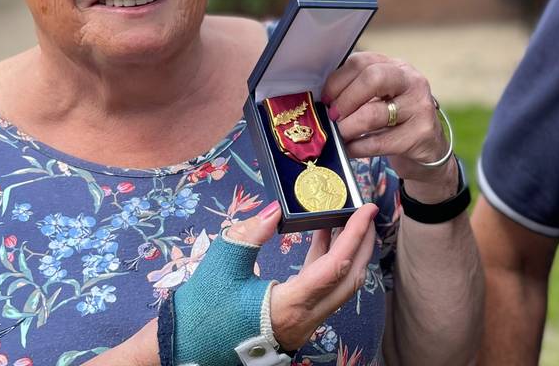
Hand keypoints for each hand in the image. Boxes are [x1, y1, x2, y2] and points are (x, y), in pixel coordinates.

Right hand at [219, 201, 378, 351]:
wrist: (191, 348)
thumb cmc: (203, 311)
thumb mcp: (221, 266)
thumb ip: (248, 235)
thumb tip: (274, 210)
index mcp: (288, 306)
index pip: (335, 267)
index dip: (354, 236)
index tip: (367, 209)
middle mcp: (305, 319)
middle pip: (349, 279)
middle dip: (364, 244)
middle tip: (367, 213)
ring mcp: (304, 323)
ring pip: (340, 287)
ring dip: (348, 253)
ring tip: (346, 219)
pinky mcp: (298, 321)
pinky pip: (324, 290)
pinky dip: (328, 263)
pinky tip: (322, 239)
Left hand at [322, 52, 455, 193]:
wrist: (429, 149)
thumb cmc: (398, 121)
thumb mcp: (383, 98)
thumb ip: (359, 92)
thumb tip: (325, 101)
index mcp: (397, 67)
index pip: (362, 61)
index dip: (338, 80)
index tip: (326, 98)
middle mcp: (412, 82)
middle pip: (373, 78)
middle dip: (346, 99)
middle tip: (333, 116)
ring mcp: (419, 107)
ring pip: (373, 114)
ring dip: (347, 127)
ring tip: (339, 135)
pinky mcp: (420, 134)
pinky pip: (379, 142)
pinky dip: (357, 148)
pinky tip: (349, 150)